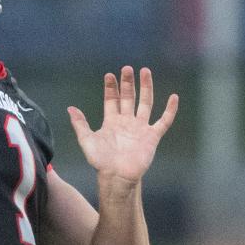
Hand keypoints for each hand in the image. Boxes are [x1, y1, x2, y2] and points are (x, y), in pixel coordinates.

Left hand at [68, 66, 177, 183]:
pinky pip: (164, 121)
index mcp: (112, 122)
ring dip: (146, 88)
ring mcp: (140, 128)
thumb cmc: (101, 161)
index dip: (111, 88)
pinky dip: (170, 110)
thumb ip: (80, 124)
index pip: (112, 100)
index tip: (109, 75)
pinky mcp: (152, 137)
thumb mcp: (87, 140)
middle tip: (127, 68)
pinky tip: (174, 97)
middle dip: (127, 83)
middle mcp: (127, 122)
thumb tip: (70, 108)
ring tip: (145, 71)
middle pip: (129, 97)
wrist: (116, 176)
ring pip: (146, 103)